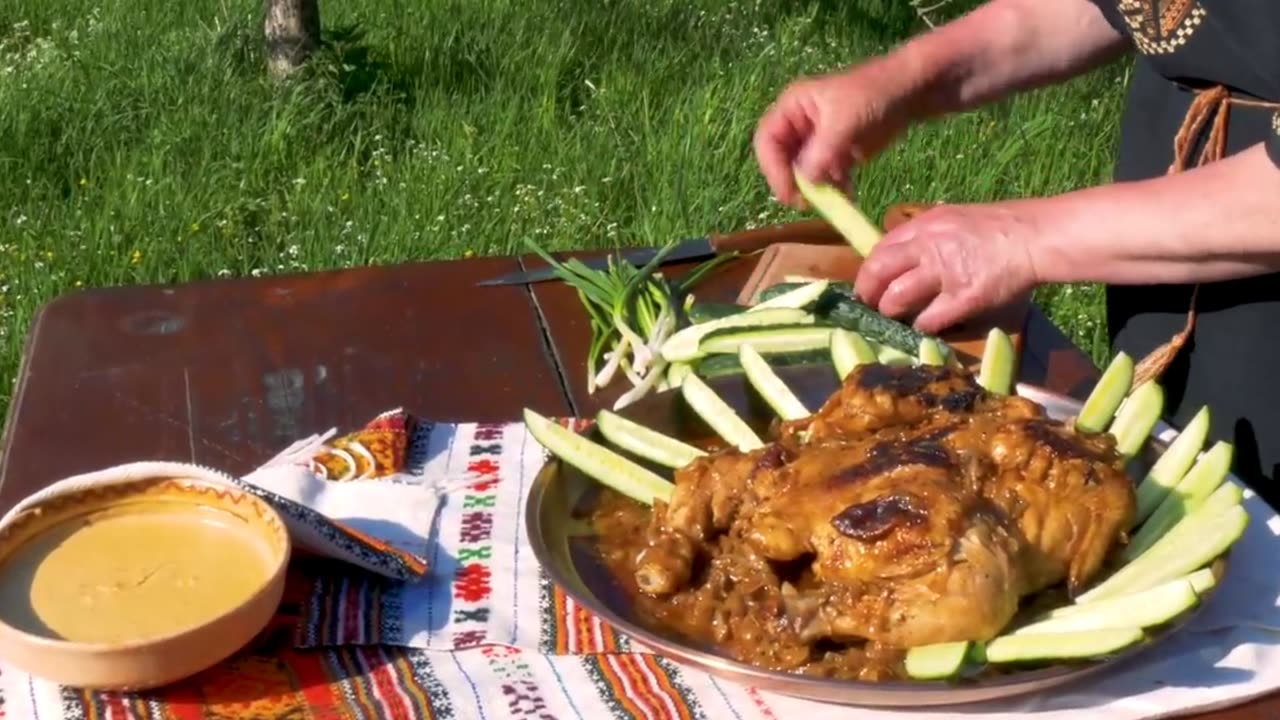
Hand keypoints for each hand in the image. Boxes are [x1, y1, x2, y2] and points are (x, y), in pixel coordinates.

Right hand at [754, 61, 913, 207]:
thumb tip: (805, 182)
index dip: (772, 168)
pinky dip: (832, 190)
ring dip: (813, 190)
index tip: (789, 191)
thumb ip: (822, 151)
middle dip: (792, 182)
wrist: (910, 92)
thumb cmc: (873, 94)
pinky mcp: (835, 156)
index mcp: (792, 108)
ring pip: (801, 173)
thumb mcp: (845, 121)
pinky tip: (848, 194)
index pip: (767, 141)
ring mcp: (816, 142)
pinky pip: (824, 178)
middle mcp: (798, 126)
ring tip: (833, 199)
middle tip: (807, 203)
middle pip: (780, 160)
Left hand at [853, 203, 1043, 333]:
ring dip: (892, 313)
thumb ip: (924, 237)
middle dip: (868, 294)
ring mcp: (945, 273)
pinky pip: (928, 320)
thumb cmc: (995, 228)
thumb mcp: (951, 220)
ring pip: (896, 299)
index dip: (868, 273)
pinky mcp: (963, 299)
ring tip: (898, 318)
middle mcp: (928, 246)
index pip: (879, 250)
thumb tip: (898, 260)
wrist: (1032, 237)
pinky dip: (922, 327)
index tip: (867, 287)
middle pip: (878, 273)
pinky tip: (927, 326)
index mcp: (924, 226)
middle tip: (870, 308)